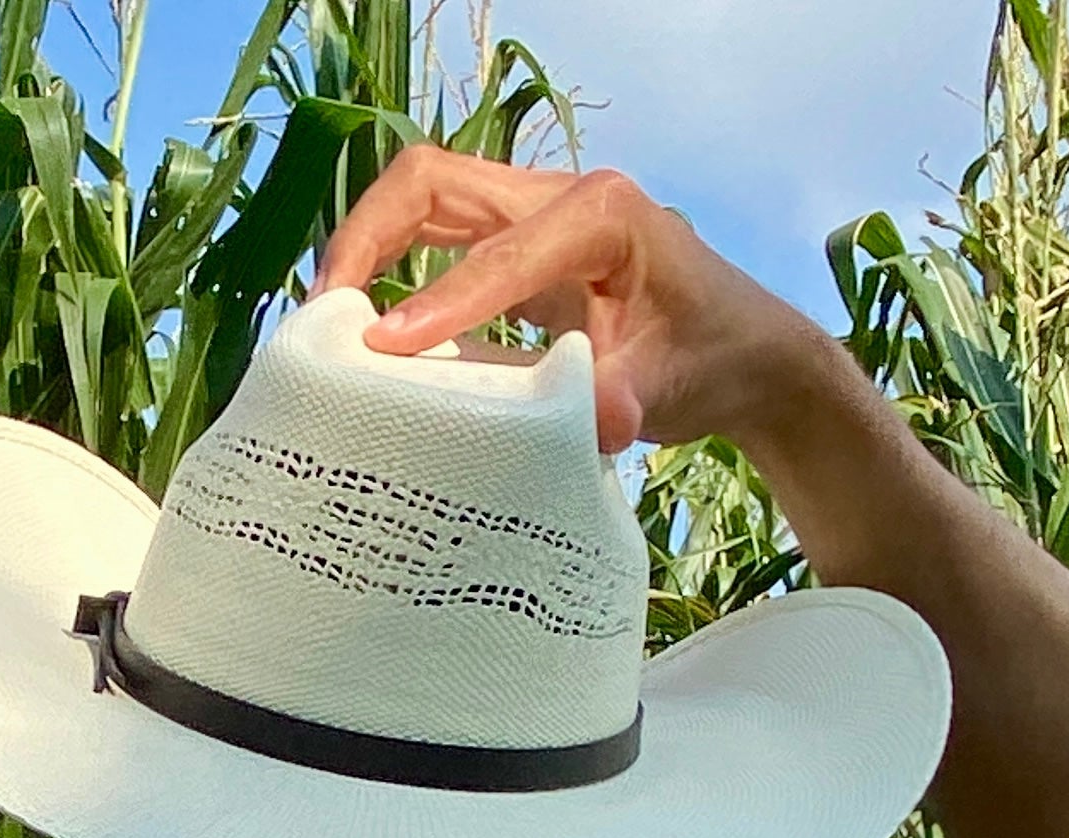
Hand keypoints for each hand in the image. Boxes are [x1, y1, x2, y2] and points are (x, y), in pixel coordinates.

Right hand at [313, 149, 832, 456]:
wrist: (743, 350)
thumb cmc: (711, 358)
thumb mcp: (670, 386)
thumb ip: (622, 399)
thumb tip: (591, 424)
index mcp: (600, 213)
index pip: (494, 252)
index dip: (436, 301)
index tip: (382, 351)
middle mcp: (558, 196)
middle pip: (430, 181)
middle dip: (367, 237)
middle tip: (325, 317)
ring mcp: (531, 216)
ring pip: (423, 200)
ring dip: (367, 247)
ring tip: (329, 323)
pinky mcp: (515, 247)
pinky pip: (436, 238)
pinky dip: (391, 269)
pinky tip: (369, 329)